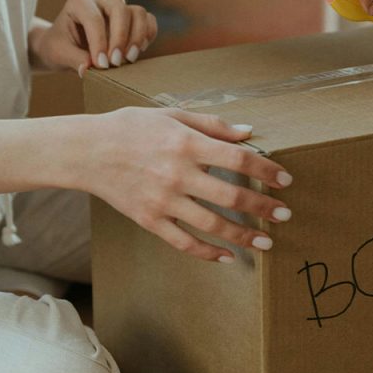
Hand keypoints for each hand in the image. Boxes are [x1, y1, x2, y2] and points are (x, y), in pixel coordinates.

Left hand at [31, 0, 158, 76]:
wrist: (65, 45)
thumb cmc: (60, 46)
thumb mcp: (59, 54)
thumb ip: (74, 60)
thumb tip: (89, 69)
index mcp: (79, 2)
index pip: (95, 18)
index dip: (100, 43)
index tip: (101, 65)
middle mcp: (101, 0)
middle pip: (120, 9)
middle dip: (120, 38)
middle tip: (116, 63)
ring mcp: (118, 7)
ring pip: (138, 13)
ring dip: (137, 37)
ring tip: (129, 59)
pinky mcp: (131, 18)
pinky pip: (148, 20)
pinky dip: (148, 35)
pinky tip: (138, 51)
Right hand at [77, 109, 293, 262]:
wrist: (87, 151)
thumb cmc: (131, 127)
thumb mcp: (172, 115)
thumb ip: (212, 125)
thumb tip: (249, 133)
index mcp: (185, 144)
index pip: (237, 159)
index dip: (265, 170)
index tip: (285, 180)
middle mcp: (177, 174)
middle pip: (231, 196)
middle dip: (263, 208)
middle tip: (285, 215)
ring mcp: (163, 201)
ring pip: (212, 225)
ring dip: (243, 236)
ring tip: (265, 242)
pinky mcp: (150, 220)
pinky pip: (184, 242)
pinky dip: (207, 252)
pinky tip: (226, 256)